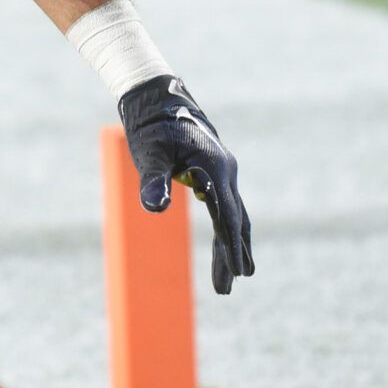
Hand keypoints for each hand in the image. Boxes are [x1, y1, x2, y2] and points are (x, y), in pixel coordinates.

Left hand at [118, 75, 254, 293]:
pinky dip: (227, 227)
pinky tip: (225, 243)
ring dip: (232, 245)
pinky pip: (226, 206)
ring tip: (234, 276)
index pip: (228, 217)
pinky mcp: (215, 173)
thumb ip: (154, 180)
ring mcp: (223, 173)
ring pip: (234, 215)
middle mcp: (226, 172)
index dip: (232, 247)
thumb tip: (154, 209)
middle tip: (226, 288)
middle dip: (232, 255)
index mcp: (215, 169)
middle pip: (235, 221)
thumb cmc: (151, 127)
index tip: (238, 274)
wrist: (158, 99)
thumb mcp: (149, 154)